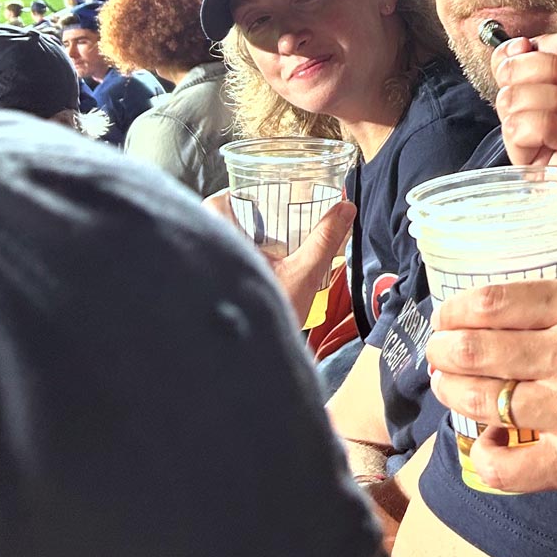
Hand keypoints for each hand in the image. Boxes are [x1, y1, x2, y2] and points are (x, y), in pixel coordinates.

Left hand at [204, 187, 356, 323]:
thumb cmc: (274, 314)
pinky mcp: (217, 297)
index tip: (250, 192)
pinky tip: (265, 269)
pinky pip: (223, 269)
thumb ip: (325, 240)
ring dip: (240, 242)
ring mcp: (211, 279)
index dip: (229, 195)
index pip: (213, 206)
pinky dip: (241, 263)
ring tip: (267, 240)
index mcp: (226, 246)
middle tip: (265, 213)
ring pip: (221, 249)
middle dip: (239, 217)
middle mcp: (211, 259)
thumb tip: (345, 208)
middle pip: (215, 225)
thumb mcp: (304, 274)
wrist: (257, 363)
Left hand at [426, 273, 556, 492]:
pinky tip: (487, 445)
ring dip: (453, 394)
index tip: (448, 315)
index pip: (496, 303)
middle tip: (438, 353)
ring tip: (449, 389)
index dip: (458, 310)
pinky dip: (487, 456)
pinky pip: (509, 468)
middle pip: (476, 350)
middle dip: (443, 350)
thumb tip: (549, 279)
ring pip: (484, 402)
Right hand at [493, 19, 556, 196]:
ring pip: (508, 104)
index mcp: (551, 74)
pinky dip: (542, 125)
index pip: (505, 62)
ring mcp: (538, 135)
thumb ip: (545, 42)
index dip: (514, 54)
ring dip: (546, 99)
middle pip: (504, 80)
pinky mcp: (537, 164)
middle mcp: (542, 103)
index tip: (528, 49)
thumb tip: (516, 51)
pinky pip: (515, 133)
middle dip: (539, 73)